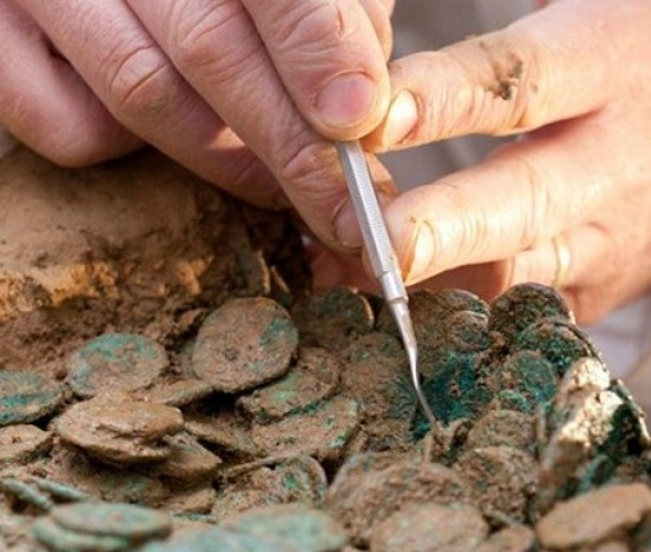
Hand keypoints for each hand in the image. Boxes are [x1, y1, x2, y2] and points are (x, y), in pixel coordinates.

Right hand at [0, 0, 394, 244]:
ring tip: (287, 189)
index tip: (357, 122)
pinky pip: (69, 129)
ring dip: (228, 162)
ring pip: (141, 93)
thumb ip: (330, 8)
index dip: (317, 50)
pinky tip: (170, 135)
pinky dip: (130, 152)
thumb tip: (362, 102)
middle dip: (291, 146)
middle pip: (209, 48)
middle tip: (346, 211)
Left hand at [333, 0, 650, 322]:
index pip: (517, 83)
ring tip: (357, 281)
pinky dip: (459, 315)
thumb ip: (511, 32)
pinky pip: (522, 313)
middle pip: (522, 201)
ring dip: (436, 283)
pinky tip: (402, 308)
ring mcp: (605, 241)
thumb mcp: (600, 6)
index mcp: (608, 65)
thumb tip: (391, 30)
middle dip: (449, 225)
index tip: (378, 117)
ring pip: (517, 274)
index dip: (446, 101)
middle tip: (383, 243)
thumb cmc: (639, 62)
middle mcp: (609, 163)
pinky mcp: (595, 292)